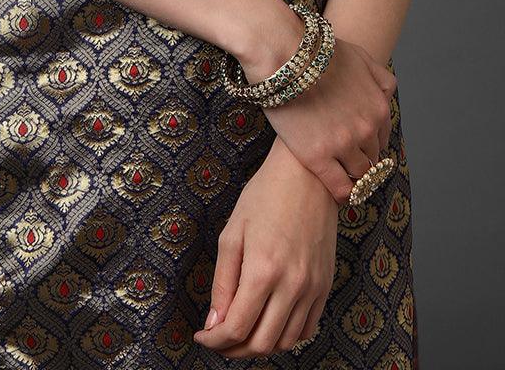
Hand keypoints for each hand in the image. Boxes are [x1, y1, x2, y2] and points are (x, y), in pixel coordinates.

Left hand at [192, 134, 337, 359]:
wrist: (307, 178)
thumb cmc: (264, 198)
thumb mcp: (232, 234)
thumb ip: (223, 282)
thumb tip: (213, 322)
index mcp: (263, 271)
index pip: (236, 327)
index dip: (214, 341)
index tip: (201, 337)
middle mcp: (292, 286)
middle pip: (261, 343)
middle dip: (233, 350)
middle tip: (217, 340)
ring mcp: (312, 289)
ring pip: (285, 342)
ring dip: (259, 347)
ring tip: (239, 335)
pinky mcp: (325, 287)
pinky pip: (306, 329)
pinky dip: (285, 337)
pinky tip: (268, 324)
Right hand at [260, 35, 396, 204]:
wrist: (283, 52)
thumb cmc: (316, 51)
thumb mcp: (361, 56)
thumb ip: (380, 77)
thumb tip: (386, 95)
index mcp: (379, 107)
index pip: (382, 138)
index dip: (368, 143)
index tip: (358, 147)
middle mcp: (366, 129)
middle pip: (372, 158)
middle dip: (361, 159)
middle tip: (346, 160)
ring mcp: (343, 144)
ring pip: (359, 174)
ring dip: (352, 176)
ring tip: (340, 174)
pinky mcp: (317, 156)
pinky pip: (340, 188)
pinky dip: (341, 192)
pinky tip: (336, 191)